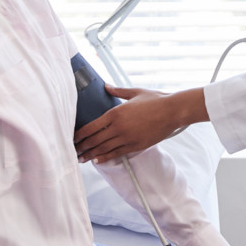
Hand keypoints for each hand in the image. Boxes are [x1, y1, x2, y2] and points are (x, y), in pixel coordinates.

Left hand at [73, 86, 206, 163]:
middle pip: (95, 140)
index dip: (80, 135)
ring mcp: (127, 138)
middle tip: (73, 152)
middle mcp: (119, 127)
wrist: (173, 111)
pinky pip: (117, 154)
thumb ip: (117, 90)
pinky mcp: (136, 146)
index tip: (72, 138)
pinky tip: (98, 160)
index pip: (91, 127)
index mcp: (116, 113)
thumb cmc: (155, 100)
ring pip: (104, 149)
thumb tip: (106, 86)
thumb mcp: (135, 92)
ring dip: (91, 154)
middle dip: (82, 147)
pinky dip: (106, 157)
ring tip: (82, 158)